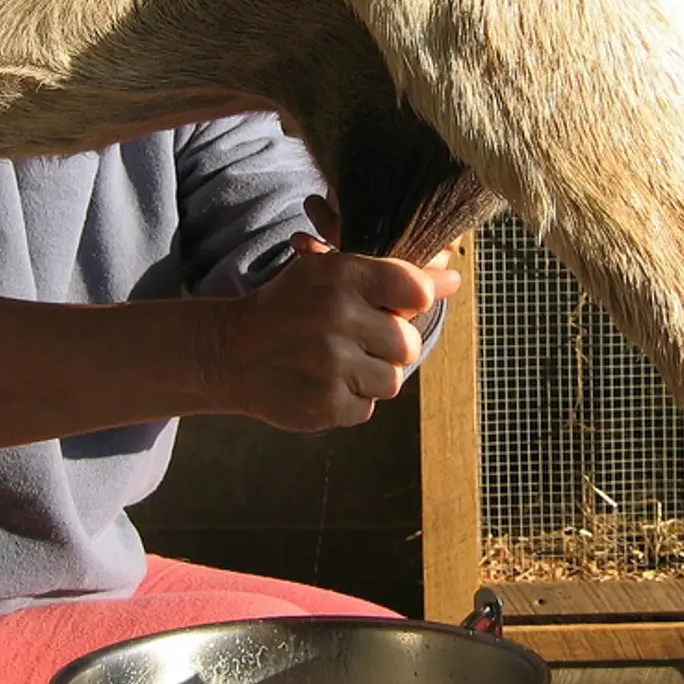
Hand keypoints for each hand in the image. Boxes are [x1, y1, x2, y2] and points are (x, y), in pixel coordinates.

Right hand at [200, 195, 461, 431]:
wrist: (229, 352)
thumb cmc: (290, 307)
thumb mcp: (331, 274)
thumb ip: (393, 275)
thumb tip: (453, 279)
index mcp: (343, 275)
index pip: (417, 290)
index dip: (414, 303)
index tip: (395, 308)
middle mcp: (338, 317)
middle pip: (409, 343)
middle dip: (389, 346)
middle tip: (355, 340)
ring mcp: (331, 364)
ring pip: (392, 381)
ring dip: (369, 377)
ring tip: (335, 364)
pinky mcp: (325, 404)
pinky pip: (367, 409)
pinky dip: (349, 401)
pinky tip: (321, 383)